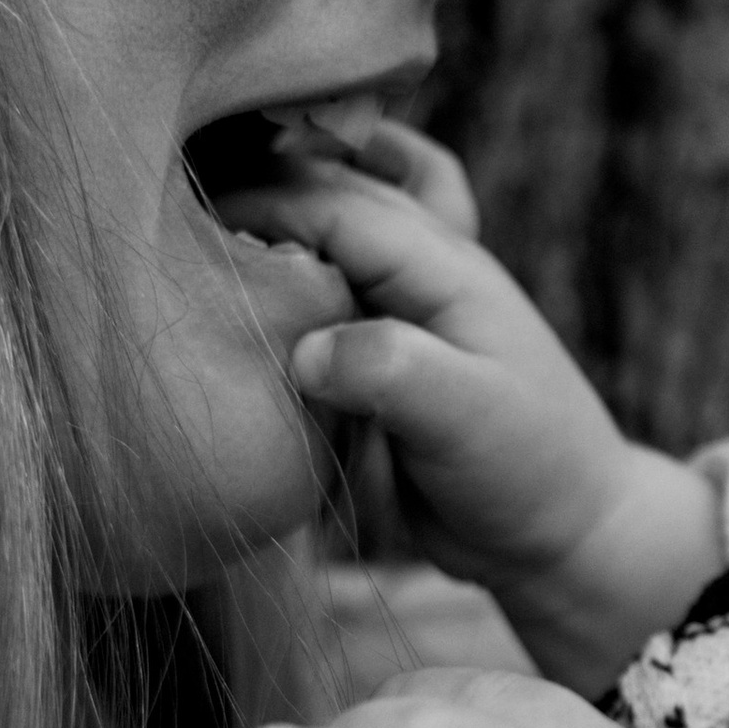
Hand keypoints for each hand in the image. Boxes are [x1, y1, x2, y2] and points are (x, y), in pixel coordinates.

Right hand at [233, 120, 719, 687]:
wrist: (564, 532)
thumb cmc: (525, 471)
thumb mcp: (463, 418)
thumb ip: (388, 369)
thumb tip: (305, 350)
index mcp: (443, 265)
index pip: (334, 203)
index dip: (259, 202)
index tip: (179, 225)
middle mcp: (423, 268)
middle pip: (325, 196)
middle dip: (254, 195)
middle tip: (164, 222)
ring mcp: (405, 305)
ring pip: (330, 227)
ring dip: (275, 213)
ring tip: (198, 224)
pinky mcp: (387, 348)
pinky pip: (335, 279)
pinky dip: (302, 257)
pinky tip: (262, 271)